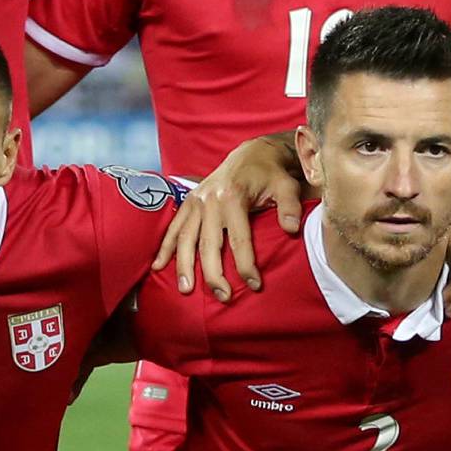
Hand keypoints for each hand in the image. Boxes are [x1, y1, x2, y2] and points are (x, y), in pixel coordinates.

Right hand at [153, 134, 304, 298]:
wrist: (250, 153)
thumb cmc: (270, 174)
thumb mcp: (286, 186)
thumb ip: (290, 206)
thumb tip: (292, 229)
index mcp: (234, 197)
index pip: (239, 239)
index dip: (246, 265)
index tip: (255, 285)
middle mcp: (210, 200)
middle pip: (209, 244)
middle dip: (214, 274)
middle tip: (223, 297)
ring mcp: (196, 201)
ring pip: (186, 238)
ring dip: (184, 266)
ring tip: (186, 290)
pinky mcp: (188, 202)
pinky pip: (173, 227)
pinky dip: (164, 247)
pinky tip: (158, 266)